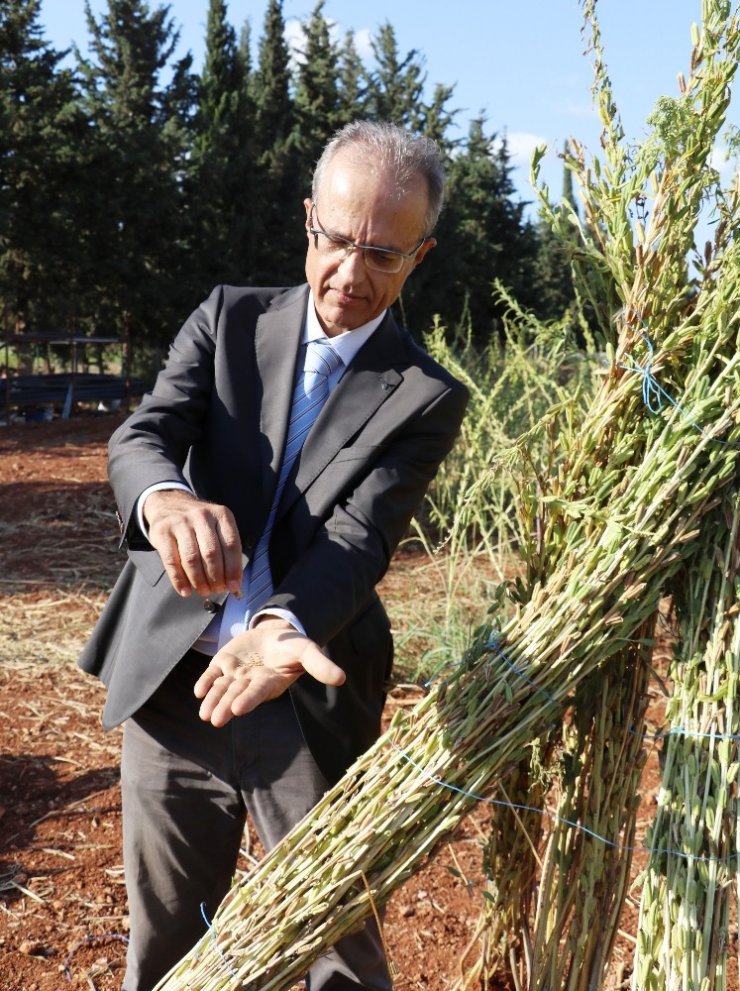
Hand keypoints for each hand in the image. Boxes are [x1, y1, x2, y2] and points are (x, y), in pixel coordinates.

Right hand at [143, 489, 242, 597]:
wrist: (169, 504)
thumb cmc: (199, 524)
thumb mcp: (217, 526)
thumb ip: (226, 550)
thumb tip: (234, 584)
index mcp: (221, 515)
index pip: (231, 545)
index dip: (234, 569)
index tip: (234, 587)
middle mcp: (201, 516)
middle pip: (211, 553)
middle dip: (216, 578)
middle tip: (217, 590)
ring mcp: (180, 523)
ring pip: (192, 559)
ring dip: (199, 581)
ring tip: (203, 591)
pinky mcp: (162, 532)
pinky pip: (171, 561)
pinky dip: (179, 580)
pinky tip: (186, 591)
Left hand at [194, 619, 345, 726]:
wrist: (274, 634)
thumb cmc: (292, 647)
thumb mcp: (308, 651)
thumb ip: (321, 666)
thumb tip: (342, 678)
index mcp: (269, 681)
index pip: (257, 692)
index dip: (248, 699)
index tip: (238, 709)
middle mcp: (250, 682)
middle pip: (236, 694)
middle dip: (225, 706)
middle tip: (215, 720)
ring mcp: (235, 674)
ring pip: (222, 689)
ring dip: (212, 700)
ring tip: (205, 714)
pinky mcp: (224, 663)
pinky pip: (212, 675)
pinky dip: (206, 682)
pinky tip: (199, 690)